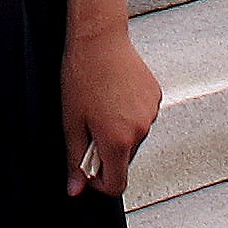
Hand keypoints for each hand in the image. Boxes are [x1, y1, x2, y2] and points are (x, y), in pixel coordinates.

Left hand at [60, 24, 161, 196]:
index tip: (87, 168)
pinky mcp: (155, 96)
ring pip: (133, 137)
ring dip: (118, 131)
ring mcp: (150, 113)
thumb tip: (76, 189)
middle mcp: (140, 130)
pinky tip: (114, 94)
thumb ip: (76, 160)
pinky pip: (141, 117)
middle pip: (124, 159)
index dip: (99, 183)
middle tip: (87, 125)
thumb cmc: (82, 76)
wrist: (99, 38)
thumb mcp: (71, 122)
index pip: (116, 184)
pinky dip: (128, 114)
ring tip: (100, 104)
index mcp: (118, 140)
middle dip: (106, 151)